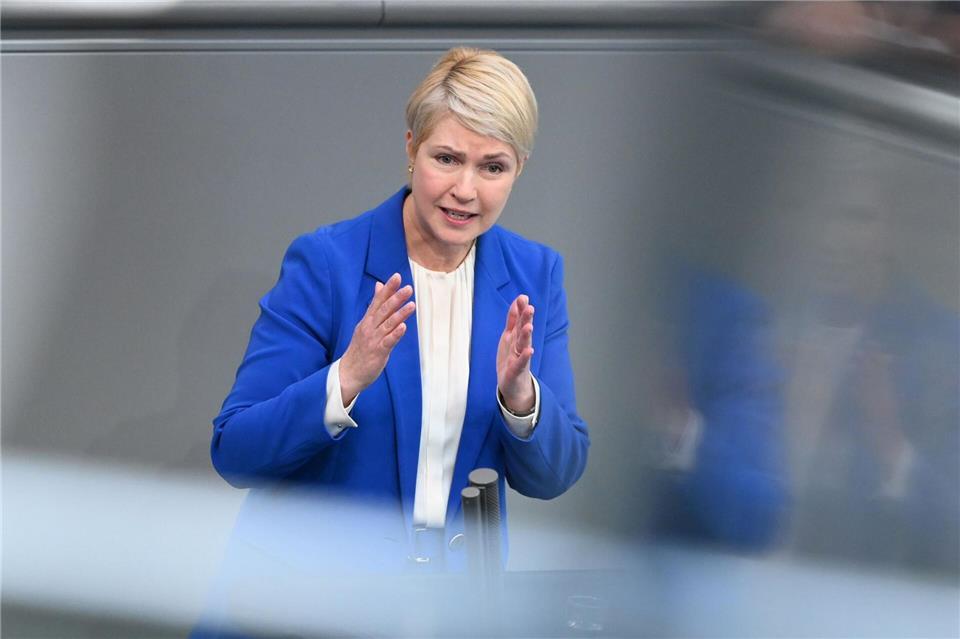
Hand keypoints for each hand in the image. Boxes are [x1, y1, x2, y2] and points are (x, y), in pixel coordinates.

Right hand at [339, 273, 414, 404]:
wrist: (348, 372)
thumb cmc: (360, 348)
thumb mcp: (366, 324)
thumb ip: (375, 306)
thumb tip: (379, 285)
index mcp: (368, 320)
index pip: (378, 301)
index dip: (388, 289)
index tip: (397, 277)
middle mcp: (370, 327)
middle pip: (384, 310)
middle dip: (396, 298)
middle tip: (408, 288)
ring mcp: (373, 339)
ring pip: (388, 324)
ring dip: (400, 314)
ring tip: (412, 304)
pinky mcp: (378, 352)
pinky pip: (388, 342)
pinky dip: (395, 334)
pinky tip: (404, 327)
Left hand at [497, 294, 534, 413]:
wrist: (514, 385)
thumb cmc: (511, 358)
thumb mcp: (510, 337)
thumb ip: (513, 320)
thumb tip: (517, 301)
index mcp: (516, 337)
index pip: (518, 321)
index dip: (519, 310)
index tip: (523, 297)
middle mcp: (520, 345)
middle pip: (523, 330)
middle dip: (526, 319)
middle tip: (530, 307)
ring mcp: (520, 358)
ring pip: (523, 345)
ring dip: (526, 336)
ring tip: (529, 326)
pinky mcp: (517, 370)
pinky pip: (521, 363)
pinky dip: (525, 357)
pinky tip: (530, 351)